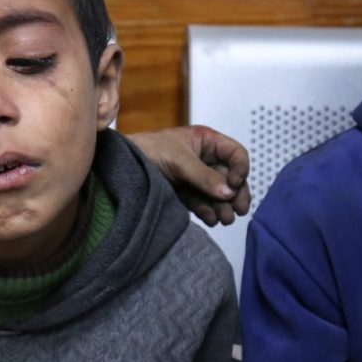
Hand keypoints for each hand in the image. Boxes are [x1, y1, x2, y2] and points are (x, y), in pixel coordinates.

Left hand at [129, 125, 251, 225]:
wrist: (121, 165)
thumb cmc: (148, 150)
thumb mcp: (179, 161)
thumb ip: (204, 177)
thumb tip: (229, 192)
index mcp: (206, 142)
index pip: (235, 154)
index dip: (240, 169)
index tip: (235, 184)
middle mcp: (204, 159)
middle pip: (229, 177)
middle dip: (235, 194)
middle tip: (239, 211)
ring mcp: (194, 177)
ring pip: (217, 193)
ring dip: (223, 206)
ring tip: (225, 219)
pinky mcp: (184, 193)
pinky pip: (202, 203)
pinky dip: (208, 212)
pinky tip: (211, 219)